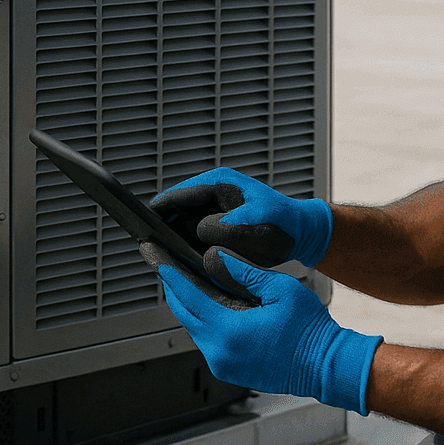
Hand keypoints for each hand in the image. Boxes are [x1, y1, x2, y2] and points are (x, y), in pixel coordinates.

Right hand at [151, 167, 332, 267]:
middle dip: (164, 227)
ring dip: (175, 238)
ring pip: (182, 224)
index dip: (159, 208)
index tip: (142, 223)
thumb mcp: (257, 225)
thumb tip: (201, 230)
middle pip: (175, 209)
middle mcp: (212, 194)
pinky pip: (194, 235)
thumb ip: (227, 227)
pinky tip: (184, 261)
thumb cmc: (284, 225)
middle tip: (150, 246)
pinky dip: (188, 246)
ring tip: (163, 255)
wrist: (301, 234)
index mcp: (219, 183)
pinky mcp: (216, 225)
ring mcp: (213, 210)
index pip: (178, 194)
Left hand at [156, 247, 380, 413]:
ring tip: (184, 280)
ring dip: (189, 305)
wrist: (327, 367)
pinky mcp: (229, 371)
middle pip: (184, 314)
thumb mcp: (279, 289)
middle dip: (174, 288)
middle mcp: (219, 352)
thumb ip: (243, 273)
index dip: (172, 275)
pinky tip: (207, 304)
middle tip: (164, 266)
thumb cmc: (310, 330)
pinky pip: (207, 341)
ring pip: (194, 328)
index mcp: (229, 330)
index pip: (189, 297)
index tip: (158, 259)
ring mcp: (223, 365)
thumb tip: (215, 258)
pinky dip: (203, 321)